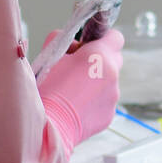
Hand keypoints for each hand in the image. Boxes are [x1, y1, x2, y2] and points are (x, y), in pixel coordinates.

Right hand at [36, 28, 123, 149]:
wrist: (47, 125)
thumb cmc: (46, 89)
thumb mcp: (49, 54)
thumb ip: (63, 40)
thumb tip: (74, 46)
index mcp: (100, 56)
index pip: (115, 37)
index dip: (102, 38)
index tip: (89, 44)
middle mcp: (112, 75)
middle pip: (114, 59)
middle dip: (99, 60)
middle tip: (77, 67)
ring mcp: (113, 96)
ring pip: (108, 82)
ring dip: (95, 82)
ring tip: (72, 91)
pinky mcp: (109, 115)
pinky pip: (104, 101)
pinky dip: (93, 101)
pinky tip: (75, 106)